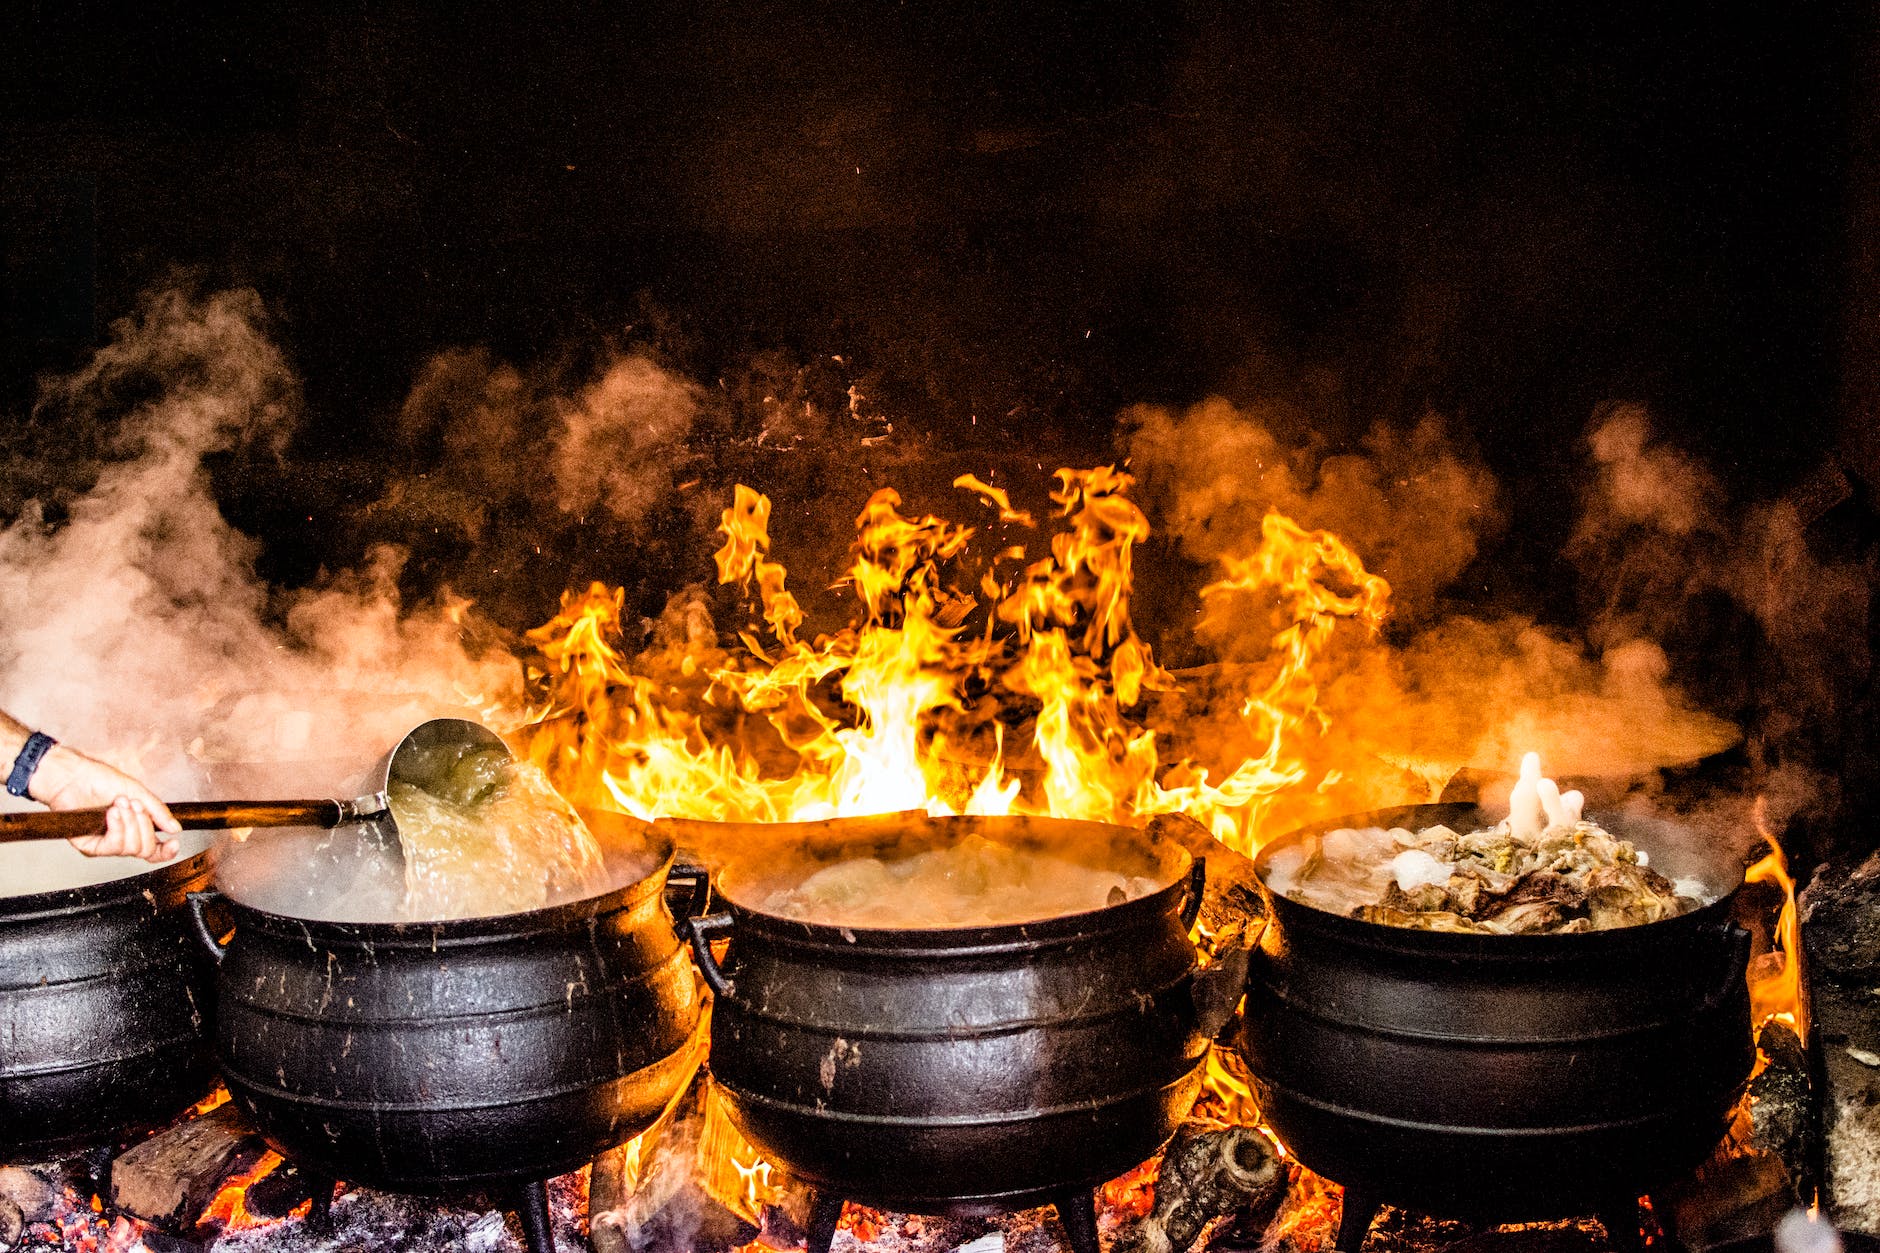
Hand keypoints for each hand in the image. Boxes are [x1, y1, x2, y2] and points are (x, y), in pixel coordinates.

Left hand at [30, 745, 181, 861]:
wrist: (73, 777)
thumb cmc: (100, 780)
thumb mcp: (137, 792)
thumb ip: (157, 811)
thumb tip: (175, 828)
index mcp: (135, 828)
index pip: (154, 849)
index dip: (167, 850)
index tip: (175, 841)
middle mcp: (122, 839)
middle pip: (146, 850)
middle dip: (145, 825)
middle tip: (135, 805)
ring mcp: (106, 844)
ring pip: (131, 849)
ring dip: (130, 824)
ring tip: (120, 804)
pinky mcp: (90, 846)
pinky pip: (112, 847)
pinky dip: (117, 828)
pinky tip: (112, 813)